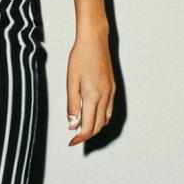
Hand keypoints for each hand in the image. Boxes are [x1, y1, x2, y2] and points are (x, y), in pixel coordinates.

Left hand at [66, 28, 115, 145]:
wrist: (94, 41)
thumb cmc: (80, 58)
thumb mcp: (71, 82)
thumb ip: (72, 105)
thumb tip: (72, 125)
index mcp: (93, 97)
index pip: (88, 127)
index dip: (79, 138)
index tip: (71, 142)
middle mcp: (105, 97)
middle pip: (98, 126)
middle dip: (87, 135)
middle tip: (75, 138)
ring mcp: (110, 92)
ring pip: (105, 119)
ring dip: (95, 128)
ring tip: (82, 129)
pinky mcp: (112, 87)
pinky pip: (109, 110)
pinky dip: (101, 118)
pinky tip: (93, 116)